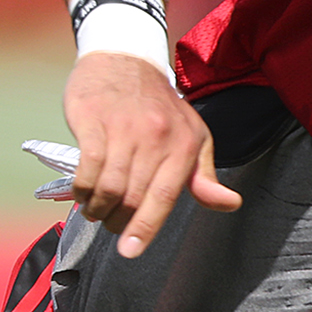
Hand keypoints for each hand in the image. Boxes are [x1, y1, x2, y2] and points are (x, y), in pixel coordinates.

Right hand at [63, 51, 239, 256]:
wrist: (125, 59)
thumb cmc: (161, 107)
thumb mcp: (194, 137)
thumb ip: (204, 176)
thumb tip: (230, 204)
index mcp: (185, 144)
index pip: (167, 196)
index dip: (147, 227)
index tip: (131, 252)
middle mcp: (157, 137)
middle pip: (134, 196)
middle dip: (119, 222)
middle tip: (113, 227)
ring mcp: (124, 128)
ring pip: (108, 186)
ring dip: (98, 208)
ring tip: (96, 211)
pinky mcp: (93, 120)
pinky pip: (85, 167)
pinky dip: (81, 188)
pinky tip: (83, 193)